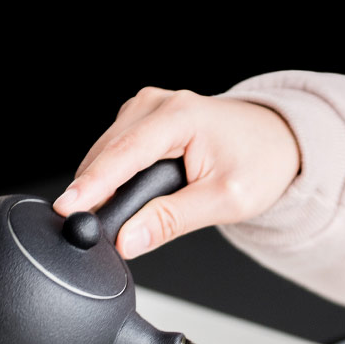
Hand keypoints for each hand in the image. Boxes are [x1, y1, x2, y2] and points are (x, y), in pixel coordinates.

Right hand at [53, 87, 300, 257]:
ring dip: (100, 187)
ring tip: (103, 222)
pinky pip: (113, 152)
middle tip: (88, 234)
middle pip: (107, 153)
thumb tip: (128, 239)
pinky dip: (110, 178)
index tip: (67, 209)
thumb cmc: (260, 163)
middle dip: (92, 193)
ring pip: (105, 153)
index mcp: (180, 116)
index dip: (92, 186)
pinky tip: (116, 200)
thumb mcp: (224, 201)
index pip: (124, 154)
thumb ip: (172, 221)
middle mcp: (157, 104)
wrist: (277, 141)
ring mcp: (146, 109)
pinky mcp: (141, 122)